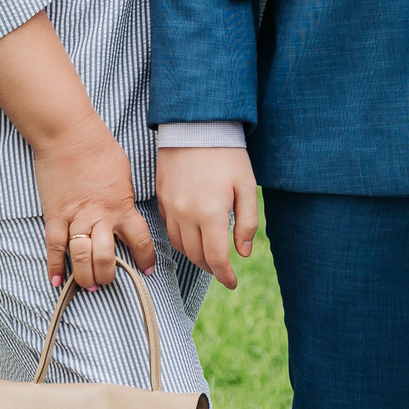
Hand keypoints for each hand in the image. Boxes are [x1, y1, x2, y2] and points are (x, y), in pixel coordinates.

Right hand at [29, 122, 157, 290]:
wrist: (70, 134)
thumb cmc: (100, 148)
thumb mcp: (124, 174)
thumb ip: (124, 198)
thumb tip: (125, 212)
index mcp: (123, 207)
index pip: (140, 241)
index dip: (145, 259)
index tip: (147, 270)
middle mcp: (101, 217)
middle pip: (107, 258)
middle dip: (108, 275)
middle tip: (106, 281)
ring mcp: (75, 218)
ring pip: (81, 258)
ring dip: (85, 276)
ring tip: (87, 285)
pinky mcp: (54, 215)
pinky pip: (54, 247)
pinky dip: (54, 266)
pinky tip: (56, 281)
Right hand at [157, 144, 259, 289]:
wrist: (196, 125)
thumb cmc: (227, 155)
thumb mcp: (246, 187)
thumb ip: (247, 223)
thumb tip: (242, 253)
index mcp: (210, 214)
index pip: (215, 258)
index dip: (225, 276)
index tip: (232, 283)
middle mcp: (186, 215)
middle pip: (196, 256)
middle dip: (211, 267)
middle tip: (223, 269)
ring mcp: (170, 207)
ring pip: (179, 245)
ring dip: (195, 255)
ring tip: (208, 255)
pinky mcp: (161, 197)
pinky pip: (168, 229)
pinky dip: (181, 239)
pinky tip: (192, 236)